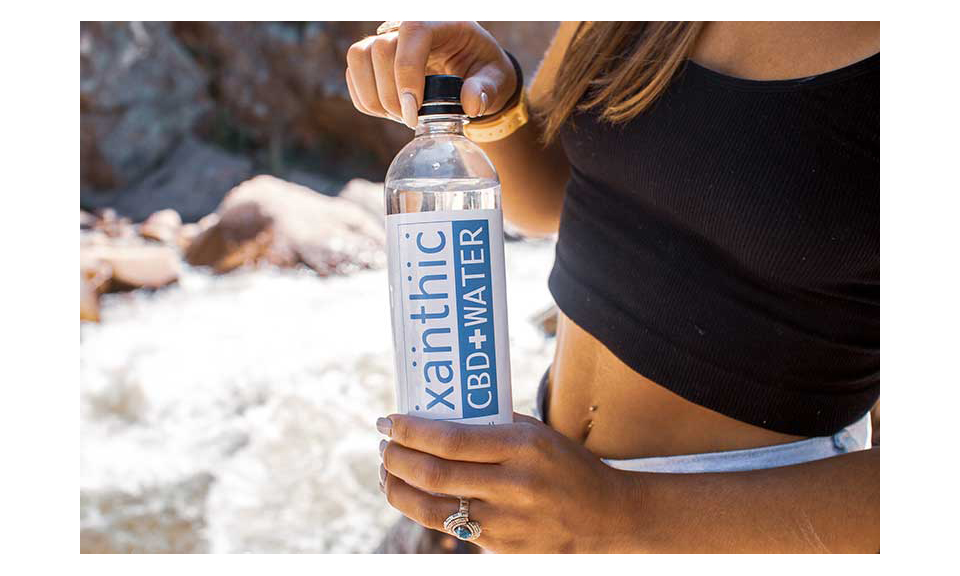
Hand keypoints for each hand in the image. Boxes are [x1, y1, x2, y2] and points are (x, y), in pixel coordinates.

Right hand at [345, 21, 517, 127]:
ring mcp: (387, 39)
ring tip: (399, 116)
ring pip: (359, 58)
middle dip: (391, 94)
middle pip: (380, 49)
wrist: (471, 70)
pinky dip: (367, 101)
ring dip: (374, 97)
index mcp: (440, 21)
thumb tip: (471, 104)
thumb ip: (486, 90)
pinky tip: (390, 112)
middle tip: (411, 120)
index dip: (407, 74)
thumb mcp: (496, 79)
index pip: (412, 34)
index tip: (413, 112)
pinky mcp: (373, 57)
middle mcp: (408, 25)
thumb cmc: (484, 70)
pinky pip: (354, 76)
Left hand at [376, 412, 643, 552]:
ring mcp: (507, 523)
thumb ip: (492, 426)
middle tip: (383, 446)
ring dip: (398, 489)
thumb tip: (436, 416)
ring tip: (387, 473)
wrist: (608, 518)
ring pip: (432, 510)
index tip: (388, 422)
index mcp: (523, 447)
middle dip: (395, 459)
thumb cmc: (567, 466)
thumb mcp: (537, 434)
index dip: (410, 432)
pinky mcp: (503, 549)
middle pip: (433, 475)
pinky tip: (415, 495)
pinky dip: (425, 509)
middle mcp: (513, 486)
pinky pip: (452, 529)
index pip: (450, 440)